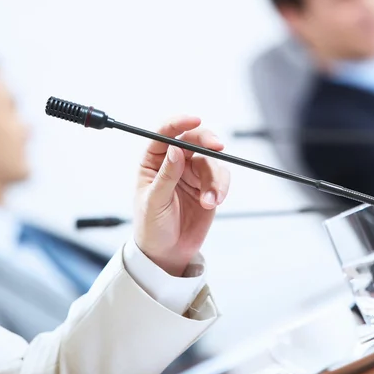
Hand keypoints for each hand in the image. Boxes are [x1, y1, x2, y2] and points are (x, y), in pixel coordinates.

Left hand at [134, 116, 230, 276]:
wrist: (167, 253)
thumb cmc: (151, 227)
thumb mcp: (154, 201)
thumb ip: (166, 175)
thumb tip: (175, 149)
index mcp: (152, 161)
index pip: (164, 133)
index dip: (179, 123)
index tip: (195, 119)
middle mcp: (173, 163)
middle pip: (193, 139)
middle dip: (207, 141)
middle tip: (218, 146)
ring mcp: (191, 174)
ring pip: (211, 160)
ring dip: (214, 178)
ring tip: (210, 200)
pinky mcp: (207, 187)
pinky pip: (221, 177)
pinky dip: (221, 188)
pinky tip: (213, 201)